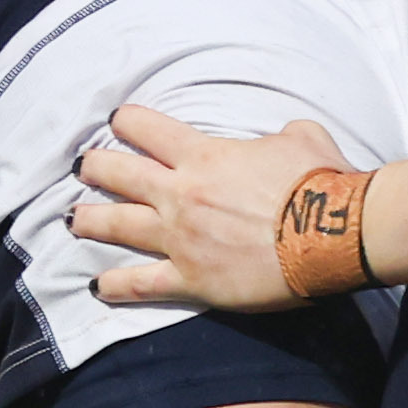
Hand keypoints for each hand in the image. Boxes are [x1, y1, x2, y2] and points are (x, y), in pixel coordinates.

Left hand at [63, 103, 343, 312]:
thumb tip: (283, 137)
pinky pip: (142, 283)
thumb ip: (279, 135)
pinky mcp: (191, 280)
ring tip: (72, 220)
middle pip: (119, 174)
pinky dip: (115, 286)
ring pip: (118, 226)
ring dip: (90, 221)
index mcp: (205, 155)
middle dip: (95, 166)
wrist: (335, 233)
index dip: (129, 121)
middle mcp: (182, 194)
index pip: (148, 130)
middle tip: (82, 166)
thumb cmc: (322, 180)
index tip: (118, 120)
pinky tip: (96, 287)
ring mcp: (181, 239)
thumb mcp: (303, 137)